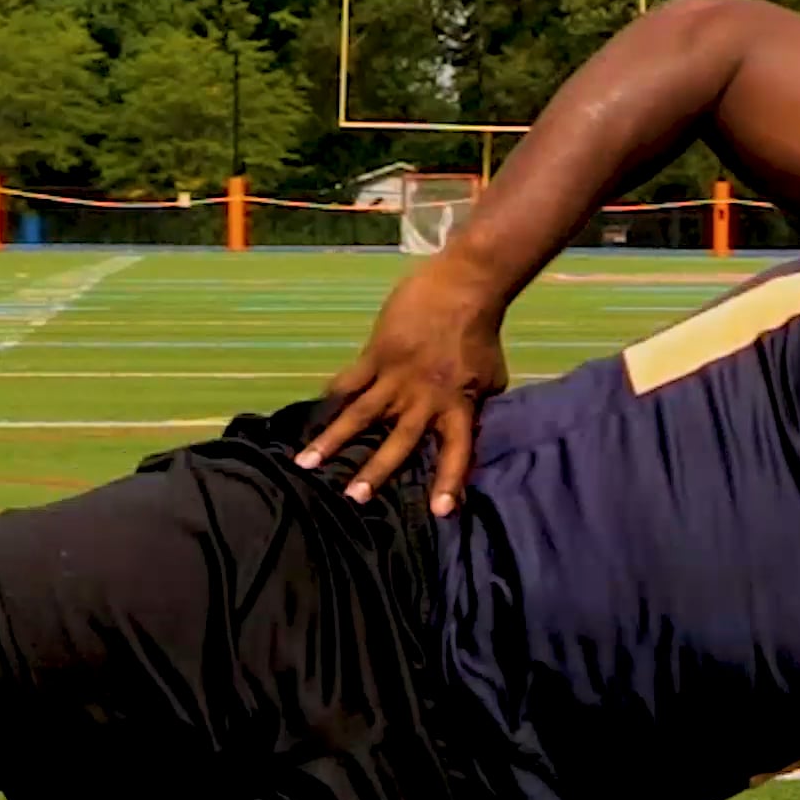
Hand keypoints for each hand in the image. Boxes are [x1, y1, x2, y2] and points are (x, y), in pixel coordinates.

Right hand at [297, 260, 510, 514]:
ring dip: (333, 441)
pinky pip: (348, 381)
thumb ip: (477, 408)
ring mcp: (396, 376)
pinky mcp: (376, 354)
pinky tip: (309, 417)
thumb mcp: (492, 379)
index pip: (457, 453)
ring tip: (306, 463)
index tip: (439, 513)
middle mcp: (424, 398)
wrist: (465, 286)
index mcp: (457, 407)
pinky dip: (331, 399)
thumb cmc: (481, 334)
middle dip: (375, 472)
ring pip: (360, 415)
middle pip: (398, 442)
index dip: (449, 482)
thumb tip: (473, 431)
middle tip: (352, 498)